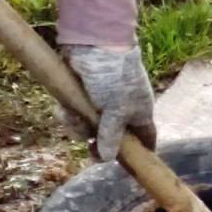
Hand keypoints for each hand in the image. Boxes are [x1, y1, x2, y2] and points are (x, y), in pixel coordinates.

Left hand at [61, 45, 157, 161]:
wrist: (93, 43)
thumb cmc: (114, 77)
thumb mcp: (116, 111)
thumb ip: (112, 137)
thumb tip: (109, 159)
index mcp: (139, 113)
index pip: (146, 139)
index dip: (140, 155)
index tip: (128, 169)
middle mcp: (121, 110)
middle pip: (111, 140)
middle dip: (97, 144)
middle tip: (89, 147)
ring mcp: (100, 103)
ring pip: (89, 129)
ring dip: (79, 126)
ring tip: (75, 115)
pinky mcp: (81, 95)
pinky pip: (74, 115)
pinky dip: (69, 113)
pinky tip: (66, 106)